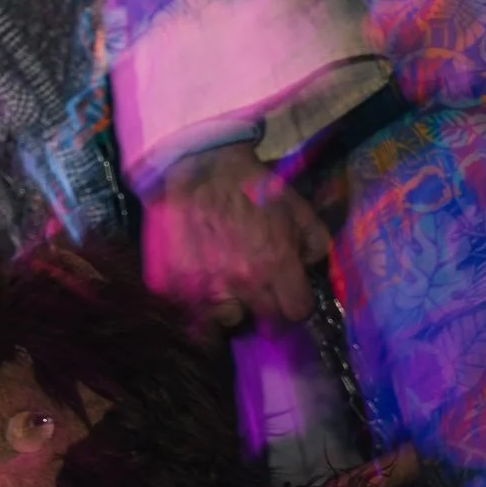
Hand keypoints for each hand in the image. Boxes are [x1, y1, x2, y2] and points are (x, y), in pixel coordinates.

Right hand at [140, 142, 330, 326]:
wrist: (197, 166)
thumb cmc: (250, 186)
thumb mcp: (298, 207)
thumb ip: (316, 243)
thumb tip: (308, 266)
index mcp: (275, 265)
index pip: (297, 311)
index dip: (295, 301)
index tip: (288, 291)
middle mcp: (240, 283)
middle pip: (264, 318)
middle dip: (266, 302)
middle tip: (257, 283)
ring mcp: (201, 286)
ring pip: (226, 319)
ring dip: (230, 306)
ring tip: (226, 285)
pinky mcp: (170, 284)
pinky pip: (190, 309)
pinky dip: (197, 299)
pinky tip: (200, 277)